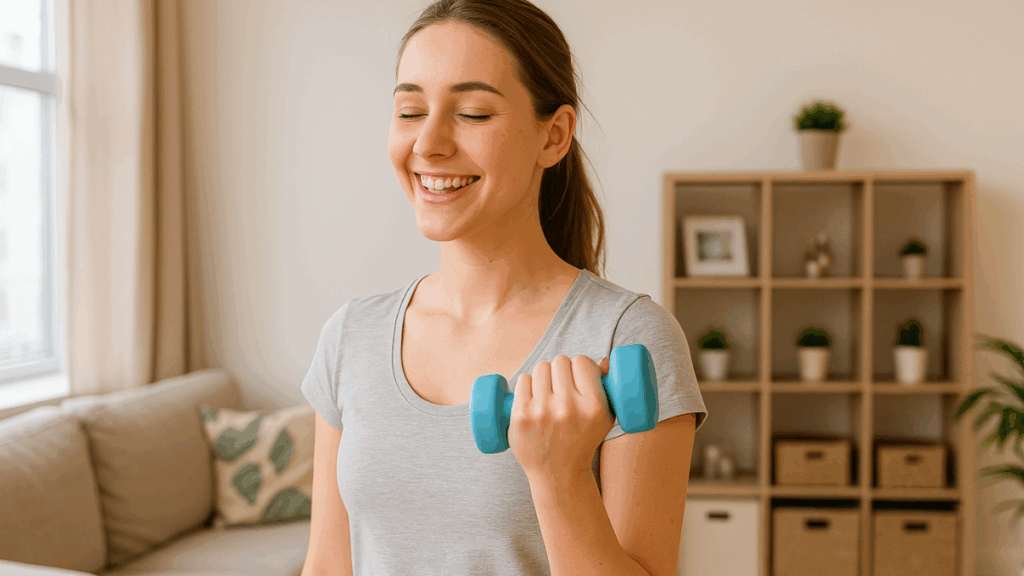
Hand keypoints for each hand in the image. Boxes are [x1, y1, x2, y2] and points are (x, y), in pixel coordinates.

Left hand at [508, 354, 613, 481]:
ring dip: (544, 375)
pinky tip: (533, 396)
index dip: (580, 365)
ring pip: (541, 367)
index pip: (582, 361)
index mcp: (593, 407)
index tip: (579, 375)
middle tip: (562, 385)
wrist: (558, 474)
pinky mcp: (520, 416)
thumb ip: (608, 388)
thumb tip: (603, 361)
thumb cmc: (583, 441)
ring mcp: (542, 412)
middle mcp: (568, 408)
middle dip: (561, 370)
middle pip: (560, 361)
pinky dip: (528, 384)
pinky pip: (523, 379)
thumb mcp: (605, 419)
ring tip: (548, 391)